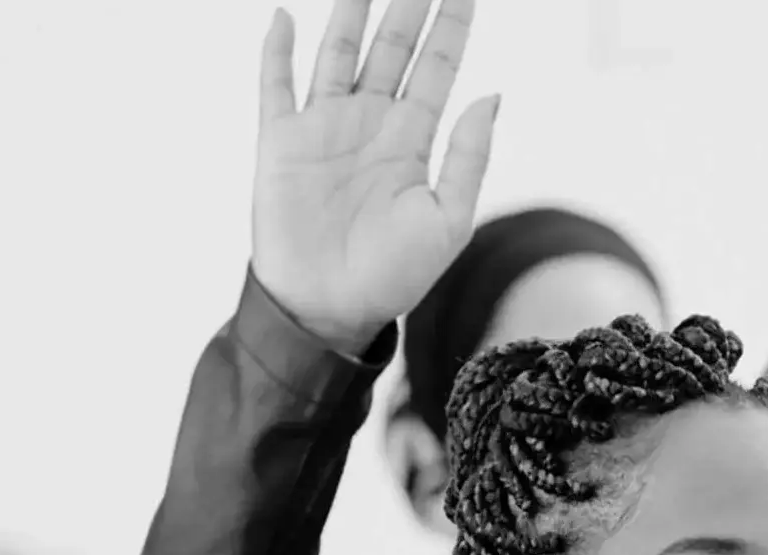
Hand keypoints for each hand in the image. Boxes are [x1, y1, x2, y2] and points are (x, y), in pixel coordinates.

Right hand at [252, 0, 498, 353]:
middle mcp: (368, 124)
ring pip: (338, 51)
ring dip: (350, 12)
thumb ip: (468, 156)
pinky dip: (276, 51)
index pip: (437, 66)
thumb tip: (491, 94)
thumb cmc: (391, 277)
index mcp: (411, 140)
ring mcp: (323, 130)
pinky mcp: (281, 144)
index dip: (450, 23)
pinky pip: (276, 86)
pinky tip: (284, 16)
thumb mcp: (448, 220)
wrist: (328, 311)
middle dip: (408, 4)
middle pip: (392, 46)